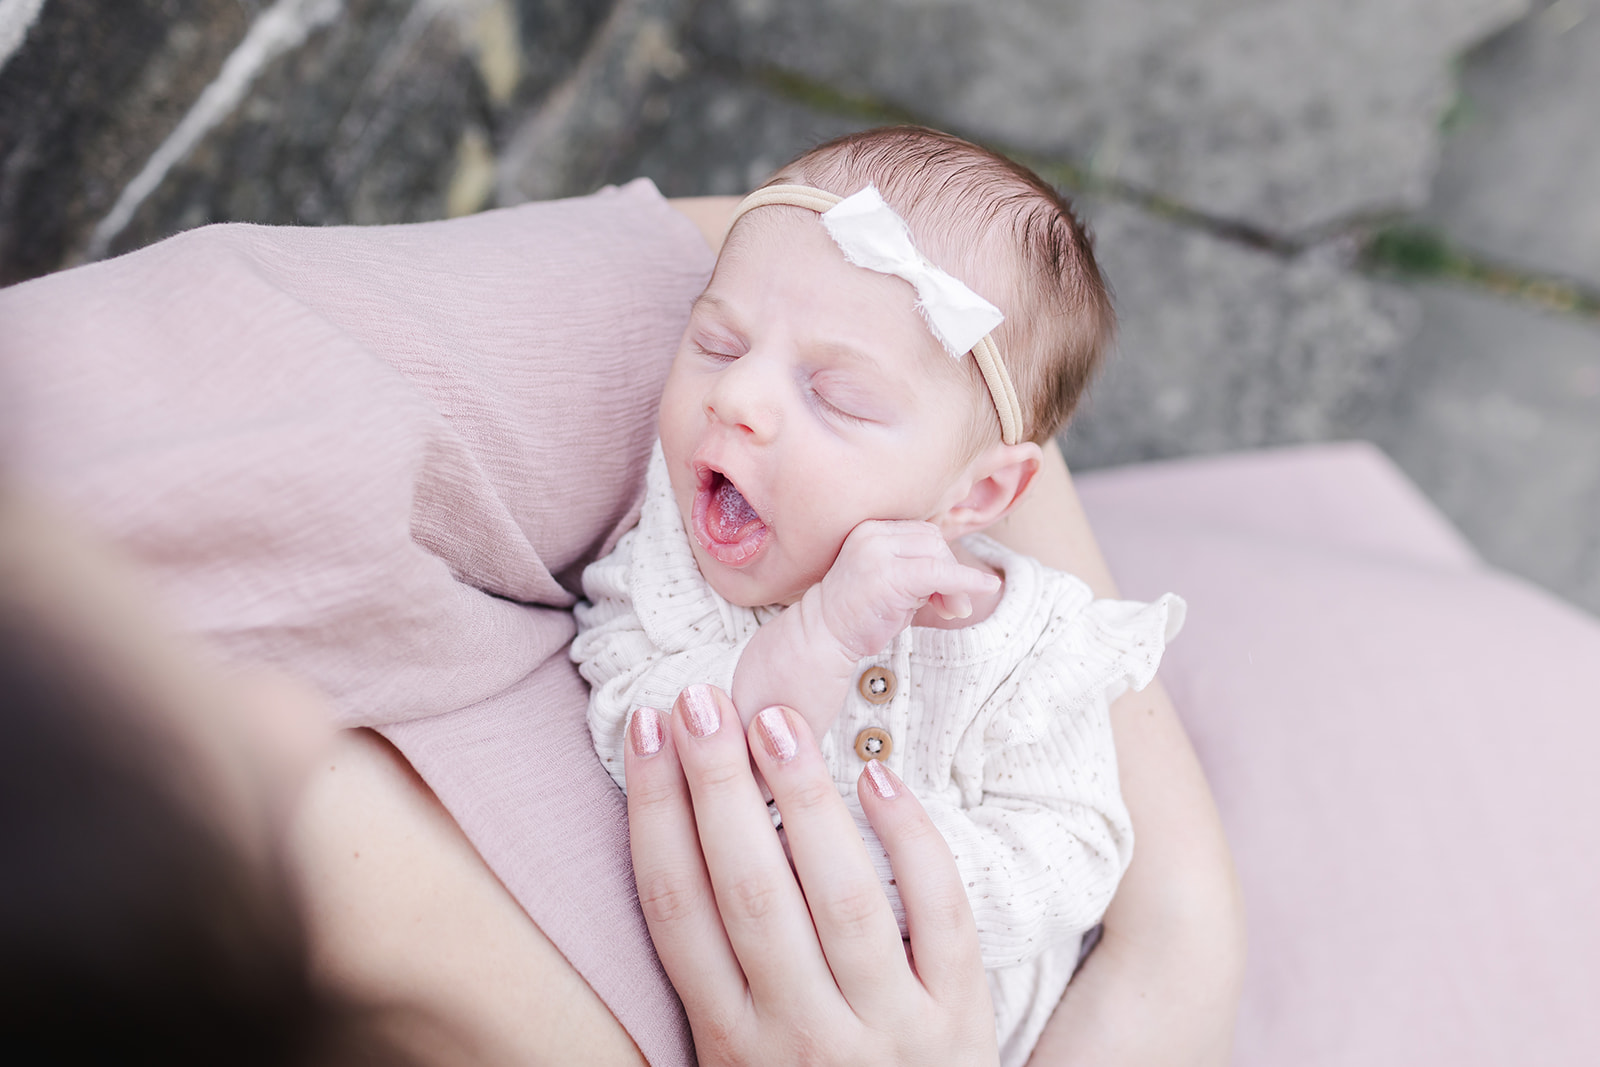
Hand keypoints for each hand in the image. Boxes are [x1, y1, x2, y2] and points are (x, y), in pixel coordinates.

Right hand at [625, 684, 999, 1066]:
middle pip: (748, 891)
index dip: (653, 814)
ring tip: (776, 719)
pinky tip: (881, 779)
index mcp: (728, 1041)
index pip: (674, 910)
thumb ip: (717, 979)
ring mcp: (885, 1030)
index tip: (643, 732)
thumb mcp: (740, 1064)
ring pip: (840, 897)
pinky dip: (912, 845)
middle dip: (717, 788)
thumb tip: (683, 835)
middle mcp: (798, 1036)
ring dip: (803, 801)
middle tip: (699, 701)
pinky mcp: (960, 1021)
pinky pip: (939, 917)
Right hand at [810, 520, 1000, 659]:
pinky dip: (966, 581)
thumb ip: (918, 566)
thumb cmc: (859, 612)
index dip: (943, 560)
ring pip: (938, 554)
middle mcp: (872, 533)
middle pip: (934, 540)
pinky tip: (986, 587)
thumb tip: (965, 574)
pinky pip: (939, 573)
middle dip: (951, 572)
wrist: (823, 635)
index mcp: (872, 528)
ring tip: (948, 610)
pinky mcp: (887, 575)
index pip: (924, 533)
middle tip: (952, 607)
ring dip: (953, 583)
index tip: (946, 593)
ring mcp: (877, 551)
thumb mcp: (890, 578)